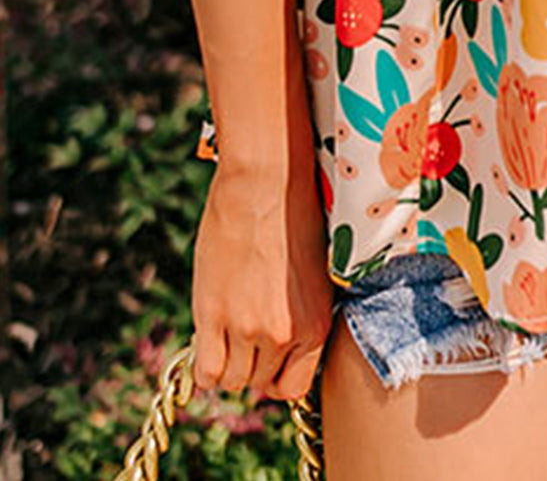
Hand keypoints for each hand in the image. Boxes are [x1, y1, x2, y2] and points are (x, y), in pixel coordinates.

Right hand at [191, 160, 333, 403]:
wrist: (266, 183)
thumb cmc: (293, 219)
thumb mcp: (313, 276)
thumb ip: (299, 318)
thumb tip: (279, 348)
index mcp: (317, 324)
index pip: (292, 388)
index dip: (275, 374)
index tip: (266, 357)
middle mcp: (286, 333)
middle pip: (258, 383)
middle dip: (250, 363)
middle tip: (243, 330)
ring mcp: (249, 327)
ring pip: (232, 379)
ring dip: (227, 360)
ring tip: (227, 326)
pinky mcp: (214, 314)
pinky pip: (206, 372)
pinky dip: (205, 364)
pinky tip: (209, 335)